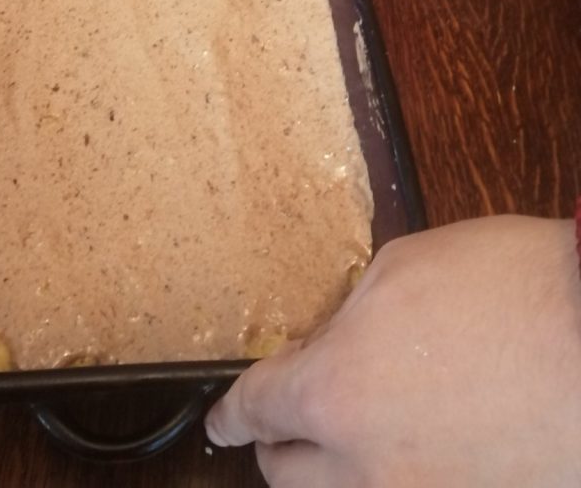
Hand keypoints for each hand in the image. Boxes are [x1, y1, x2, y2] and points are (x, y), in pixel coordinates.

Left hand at [205, 216, 580, 486]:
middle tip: (291, 411)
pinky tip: (423, 437)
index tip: (221, 423)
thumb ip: (350, 313)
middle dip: (278, 441)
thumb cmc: (514, 291)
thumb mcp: (405, 268)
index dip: (229, 416)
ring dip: (335, 466)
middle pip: (286, 475)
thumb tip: (337, 338)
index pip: (254, 411)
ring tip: (360, 423)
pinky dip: (396, 474)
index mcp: (333, 394)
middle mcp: (368, 469)